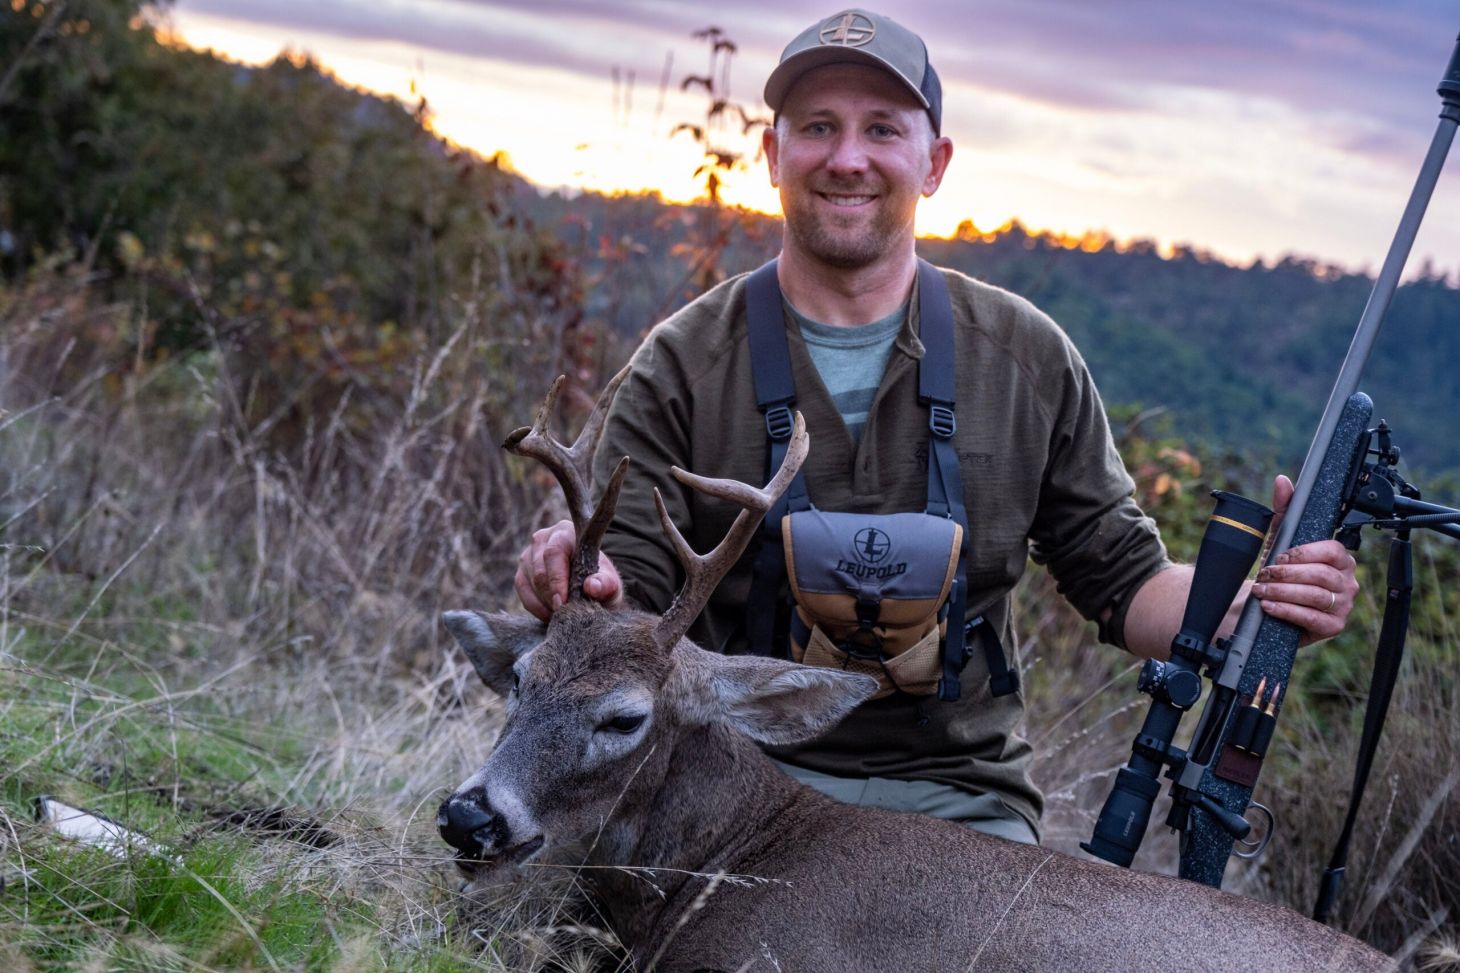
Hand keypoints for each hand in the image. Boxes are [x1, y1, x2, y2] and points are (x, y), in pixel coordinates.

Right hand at [514, 519, 623, 620]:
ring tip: (562, 613)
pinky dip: (535, 606)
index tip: (563, 603)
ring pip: (530, 581)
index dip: (557, 579)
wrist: (591, 587)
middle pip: (539, 570)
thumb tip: (591, 586)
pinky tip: (549, 615)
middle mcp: (543, 538)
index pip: (554, 553)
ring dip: (545, 602)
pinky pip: (522, 590)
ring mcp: (529, 554)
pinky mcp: (522, 571)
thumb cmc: (600, 581)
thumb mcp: (610, 583)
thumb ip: (605, 583)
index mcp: (566, 532)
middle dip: (551, 595)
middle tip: (565, 612)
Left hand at [1250, 475, 1358, 645]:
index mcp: (1341, 558)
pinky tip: (1270, 606)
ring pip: (1314, 595)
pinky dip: (1287, 611)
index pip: (1331, 550)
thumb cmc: (1280, 571)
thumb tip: (1283, 481)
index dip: (1303, 553)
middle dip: (1287, 574)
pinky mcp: (1333, 626)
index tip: (1279, 556)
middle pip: (1321, 574)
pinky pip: (1311, 617)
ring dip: (1282, 592)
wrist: (1270, 606)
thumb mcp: (1279, 539)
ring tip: (1262, 590)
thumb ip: (1284, 510)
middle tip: (1264, 574)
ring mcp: (1343, 605)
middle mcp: (1347, 581)